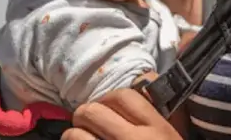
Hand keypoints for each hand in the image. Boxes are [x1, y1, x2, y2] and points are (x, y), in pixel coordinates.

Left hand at [60, 88, 182, 139]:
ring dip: (74, 137)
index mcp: (156, 129)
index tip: (107, 108)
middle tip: (89, 125)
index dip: (109, 99)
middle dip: (86, 117)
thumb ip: (153, 120)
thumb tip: (129, 94)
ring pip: (74, 134)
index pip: (124, 96)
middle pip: (92, 110)